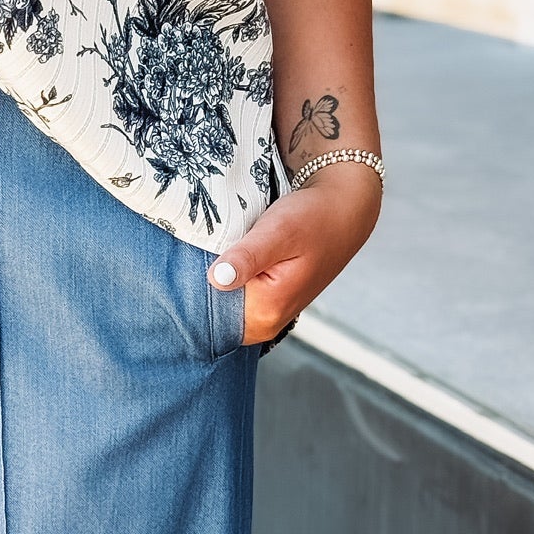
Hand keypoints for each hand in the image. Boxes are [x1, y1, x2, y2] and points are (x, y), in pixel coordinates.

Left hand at [209, 163, 382, 345]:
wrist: (344, 210)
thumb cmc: (313, 217)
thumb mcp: (277, 231)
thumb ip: (247, 257)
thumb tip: (216, 279)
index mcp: (266, 313)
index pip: (207, 315)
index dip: (194, 290)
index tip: (189, 263)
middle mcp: (266, 323)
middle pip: (214, 313)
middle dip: (201, 287)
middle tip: (203, 252)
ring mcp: (267, 315)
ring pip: (223, 305)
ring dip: (216, 281)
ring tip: (217, 253)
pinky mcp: (268, 303)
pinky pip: (235, 298)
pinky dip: (228, 280)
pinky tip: (229, 260)